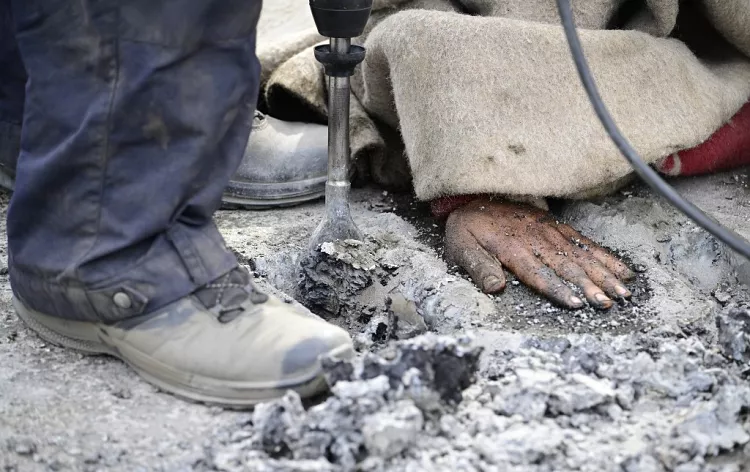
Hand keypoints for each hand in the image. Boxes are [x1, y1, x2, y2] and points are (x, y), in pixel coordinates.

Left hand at [445, 198, 634, 308]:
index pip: (538, 273)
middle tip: (608, 303)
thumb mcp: (461, 247)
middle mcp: (536, 239)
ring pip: (581, 255)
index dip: (557, 289)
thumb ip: (478, 267)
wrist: (476, 196)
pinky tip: (623, 270)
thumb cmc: (469, 228)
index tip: (576, 303)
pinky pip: (585, 243)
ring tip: (623, 292)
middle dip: (590, 285)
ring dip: (604, 274)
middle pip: (566, 266)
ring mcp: (550, 231)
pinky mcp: (558, 227)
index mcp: (512, 247)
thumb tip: (495, 288)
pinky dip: (605, 257)